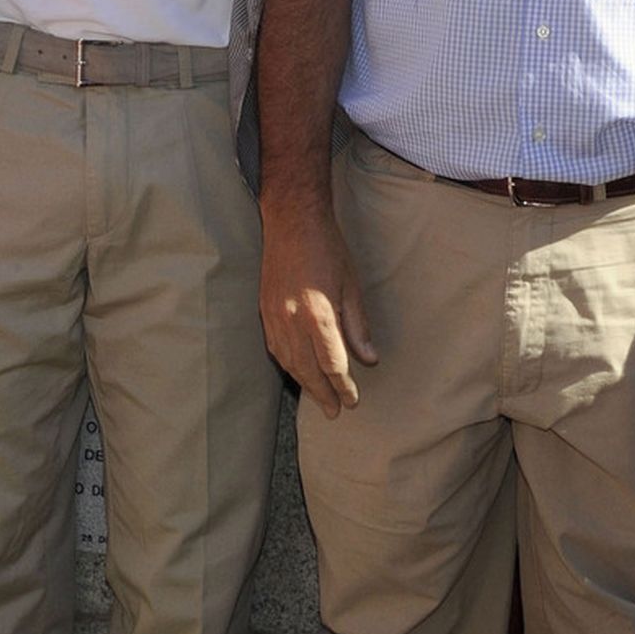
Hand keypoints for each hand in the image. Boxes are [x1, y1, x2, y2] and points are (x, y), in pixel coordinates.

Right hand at [259, 199, 377, 417]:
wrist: (292, 221)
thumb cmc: (328, 248)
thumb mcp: (352, 285)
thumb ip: (358, 326)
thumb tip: (369, 358)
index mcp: (318, 314)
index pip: (332, 363)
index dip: (343, 386)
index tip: (352, 401)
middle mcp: (292, 320)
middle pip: (308, 369)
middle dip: (323, 393)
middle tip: (334, 412)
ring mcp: (275, 316)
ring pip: (289, 362)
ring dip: (304, 383)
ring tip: (318, 398)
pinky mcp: (265, 310)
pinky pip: (276, 348)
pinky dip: (288, 365)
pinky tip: (297, 372)